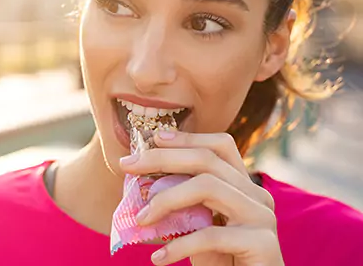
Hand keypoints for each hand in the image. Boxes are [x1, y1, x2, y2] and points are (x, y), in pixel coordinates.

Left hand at [119, 131, 282, 265]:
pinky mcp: (262, 244)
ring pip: (208, 187)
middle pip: (207, 160)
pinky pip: (211, 234)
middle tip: (127, 166)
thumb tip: (142, 181)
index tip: (154, 138)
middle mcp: (258, 196)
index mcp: (245, 187)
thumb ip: (184, 204)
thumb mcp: (199, 227)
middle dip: (162, 159)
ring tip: (140, 220)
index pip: (220, 146)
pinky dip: (179, 246)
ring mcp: (263, 217)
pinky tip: (158, 258)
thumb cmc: (221, 262)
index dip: (187, 138)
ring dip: (166, 200)